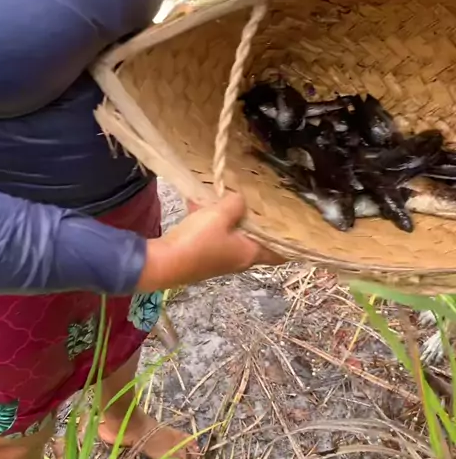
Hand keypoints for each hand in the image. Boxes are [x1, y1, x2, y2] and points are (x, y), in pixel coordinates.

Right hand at [138, 193, 283, 292]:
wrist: (163, 263)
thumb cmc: (198, 240)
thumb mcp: (220, 215)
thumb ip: (236, 204)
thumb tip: (241, 200)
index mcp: (250, 253)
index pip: (279, 254)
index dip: (290, 242)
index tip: (295, 226)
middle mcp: (239, 259)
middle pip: (254, 239)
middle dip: (255, 220)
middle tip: (258, 200)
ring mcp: (220, 259)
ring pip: (231, 233)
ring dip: (228, 216)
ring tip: (223, 195)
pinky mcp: (202, 255)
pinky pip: (212, 233)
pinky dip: (208, 220)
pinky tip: (198, 202)